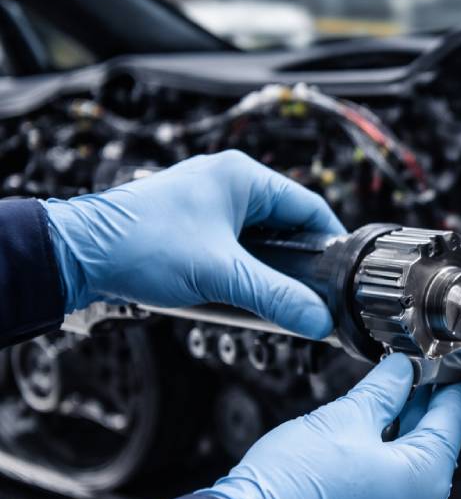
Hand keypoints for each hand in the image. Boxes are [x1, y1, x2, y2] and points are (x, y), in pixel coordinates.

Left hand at [43, 149, 344, 338]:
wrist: (78, 255)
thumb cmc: (141, 246)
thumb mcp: (222, 276)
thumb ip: (277, 299)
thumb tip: (319, 321)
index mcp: (243, 177)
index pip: (310, 207)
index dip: (331, 244)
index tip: (343, 277)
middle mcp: (228, 183)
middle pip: (287, 227)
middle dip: (299, 264)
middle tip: (311, 296)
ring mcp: (208, 204)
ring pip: (261, 241)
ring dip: (269, 272)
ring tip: (277, 300)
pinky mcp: (192, 226)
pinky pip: (236, 249)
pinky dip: (245, 273)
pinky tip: (245, 298)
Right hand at [198, 355, 460, 498]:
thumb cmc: (293, 486)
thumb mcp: (346, 417)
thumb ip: (384, 390)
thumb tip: (401, 372)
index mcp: (426, 480)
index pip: (452, 422)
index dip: (447, 387)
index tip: (443, 367)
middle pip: (435, 447)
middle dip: (423, 408)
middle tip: (412, 375)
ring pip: (414, 470)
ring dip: (404, 434)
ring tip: (387, 400)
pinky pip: (395, 492)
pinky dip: (389, 462)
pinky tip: (370, 437)